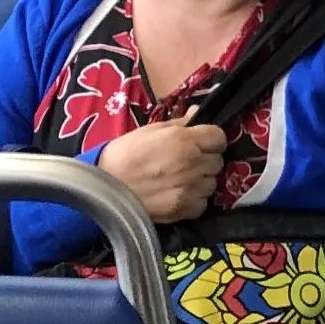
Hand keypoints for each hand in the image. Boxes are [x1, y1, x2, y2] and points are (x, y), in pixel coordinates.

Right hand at [96, 120, 226, 223]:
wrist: (105, 188)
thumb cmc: (125, 154)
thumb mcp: (151, 130)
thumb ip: (179, 123)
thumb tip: (197, 113)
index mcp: (185, 140)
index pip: (219, 136)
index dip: (211, 138)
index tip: (203, 142)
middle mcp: (192, 164)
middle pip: (217, 160)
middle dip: (206, 159)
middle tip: (189, 161)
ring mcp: (189, 189)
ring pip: (212, 182)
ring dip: (202, 180)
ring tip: (183, 179)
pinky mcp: (182, 210)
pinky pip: (202, 203)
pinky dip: (195, 199)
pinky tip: (180, 194)